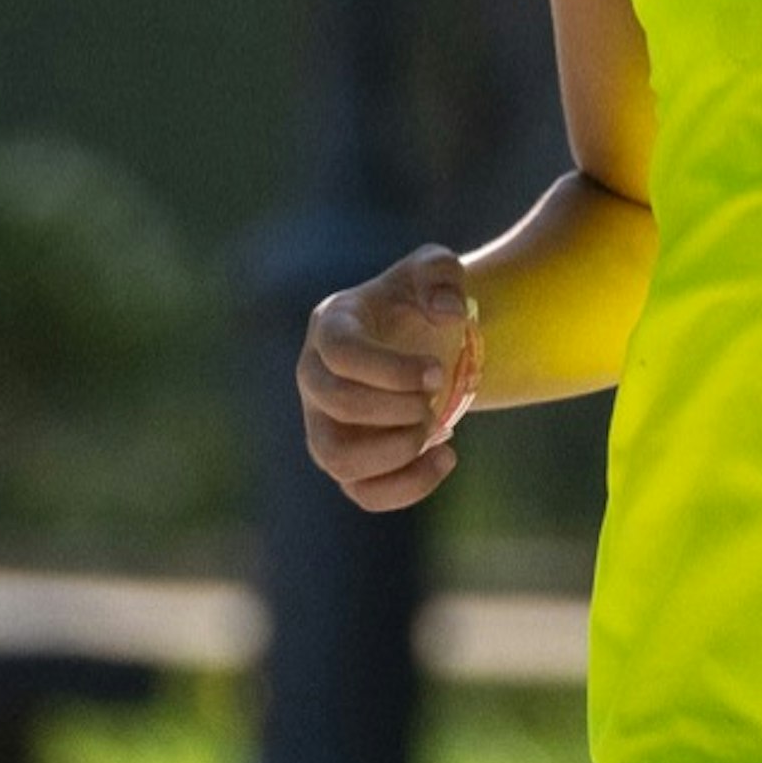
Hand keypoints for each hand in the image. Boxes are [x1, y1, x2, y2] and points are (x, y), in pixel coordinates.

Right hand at [296, 247, 480, 510]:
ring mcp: (324, 424)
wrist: (420, 342)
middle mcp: (314, 377)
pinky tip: (445, 458)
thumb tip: (446, 312)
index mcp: (330, 326)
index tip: (438, 372)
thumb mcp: (436, 269)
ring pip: (336, 459)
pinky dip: (406, 488)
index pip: (339, 354)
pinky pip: (361, 493)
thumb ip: (442, 274)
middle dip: (397, 407)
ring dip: (396, 452)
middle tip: (435, 398)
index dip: (391, 369)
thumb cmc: (419, 302)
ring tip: (435, 431)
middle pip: (336, 404)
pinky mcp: (346, 461)